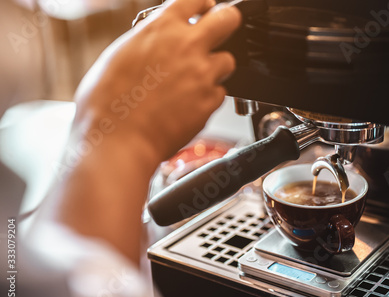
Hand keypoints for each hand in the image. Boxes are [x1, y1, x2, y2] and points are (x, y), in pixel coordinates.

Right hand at [75, 0, 241, 161]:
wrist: (117, 139)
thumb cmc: (107, 103)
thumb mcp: (119, 55)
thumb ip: (148, 42)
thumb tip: (158, 41)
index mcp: (161, 27)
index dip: (203, 5)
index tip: (204, 10)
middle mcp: (187, 45)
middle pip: (229, 19)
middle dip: (226, 23)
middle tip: (219, 35)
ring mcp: (202, 74)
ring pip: (228, 61)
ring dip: (216, 68)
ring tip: (196, 82)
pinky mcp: (210, 102)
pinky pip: (220, 93)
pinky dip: (208, 98)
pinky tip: (189, 105)